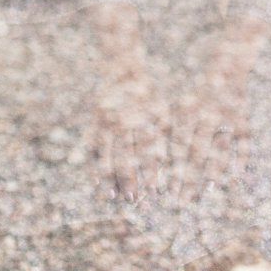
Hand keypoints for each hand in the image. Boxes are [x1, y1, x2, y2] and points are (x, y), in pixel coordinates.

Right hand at [89, 50, 171, 206]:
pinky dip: (96, 168)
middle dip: (130, 178)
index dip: (152, 171)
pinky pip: (93, 150)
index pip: (149, 148)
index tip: (155, 192)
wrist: (123, 70)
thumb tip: (177, 172)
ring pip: (108, 152)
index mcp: (143, 114)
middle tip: (134, 200)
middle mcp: (124, 118)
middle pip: (126, 153)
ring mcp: (106, 121)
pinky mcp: (94, 124)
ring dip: (111, 176)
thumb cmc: (150, 98)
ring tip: (116, 197)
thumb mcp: (162, 111)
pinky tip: (99, 185)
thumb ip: (167, 138)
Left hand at [170, 24, 263, 207]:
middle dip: (188, 178)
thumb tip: (150, 160)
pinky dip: (240, 159)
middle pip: (196, 152)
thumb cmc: (195, 90)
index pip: (176, 145)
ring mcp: (226, 117)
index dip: (171, 169)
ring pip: (219, 150)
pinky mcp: (242, 118)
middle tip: (182, 201)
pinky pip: (242, 142)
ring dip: (212, 172)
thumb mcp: (179, 104)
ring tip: (205, 192)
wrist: (227, 64)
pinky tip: (235, 177)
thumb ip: (167, 129)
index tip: (165, 192)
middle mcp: (206, 114)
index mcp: (187, 110)